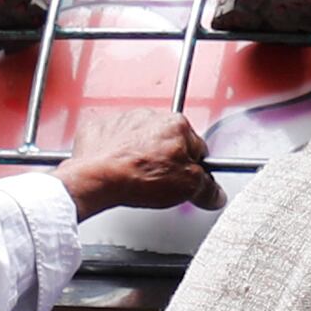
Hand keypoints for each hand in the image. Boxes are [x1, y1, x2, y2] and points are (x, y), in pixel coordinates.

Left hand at [55, 112, 217, 218]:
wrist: (96, 178)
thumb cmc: (136, 177)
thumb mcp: (187, 188)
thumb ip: (208, 189)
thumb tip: (214, 194)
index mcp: (177, 124)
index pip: (197, 147)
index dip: (194, 168)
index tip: (188, 180)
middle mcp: (151, 116)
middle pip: (168, 142)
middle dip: (166, 160)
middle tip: (159, 182)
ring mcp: (124, 120)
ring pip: (140, 140)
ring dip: (140, 156)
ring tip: (136, 178)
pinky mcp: (101, 128)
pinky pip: (114, 140)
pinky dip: (115, 153)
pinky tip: (117, 170)